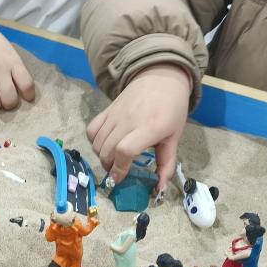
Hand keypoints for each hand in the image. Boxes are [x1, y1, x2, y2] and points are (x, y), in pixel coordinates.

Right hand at [87, 63, 189, 190]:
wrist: (161, 78)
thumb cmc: (171, 109)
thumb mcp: (174, 137)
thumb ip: (166, 164)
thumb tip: (160, 188)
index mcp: (149, 127)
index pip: (124, 150)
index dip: (119, 168)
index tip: (119, 179)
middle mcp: (129, 120)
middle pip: (107, 150)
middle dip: (109, 167)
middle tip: (118, 171)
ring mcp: (115, 113)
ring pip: (97, 143)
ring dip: (102, 156)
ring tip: (113, 159)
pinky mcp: (107, 109)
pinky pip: (92, 129)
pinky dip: (94, 141)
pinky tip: (105, 144)